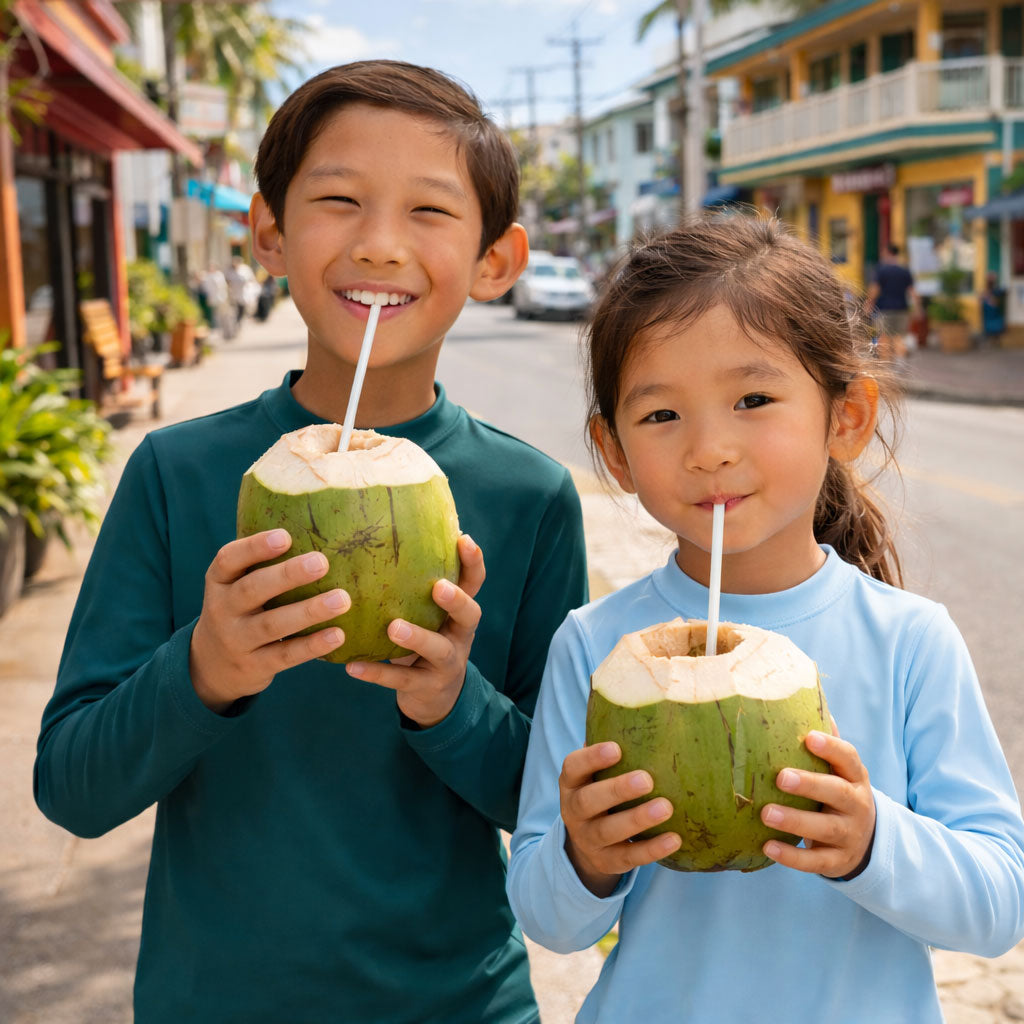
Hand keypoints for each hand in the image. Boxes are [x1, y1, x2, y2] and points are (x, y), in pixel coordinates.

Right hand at [190, 529, 349, 712]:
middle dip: (287, 575)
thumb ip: (262, 561)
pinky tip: (338, 634)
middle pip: (252, 590)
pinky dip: (312, 645)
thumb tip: (317, 522)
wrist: (212, 665)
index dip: (255, 547)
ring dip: (309, 612)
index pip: (229, 559)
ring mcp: (237, 640)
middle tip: (322, 562)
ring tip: (342, 599)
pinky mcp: (255, 666)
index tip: (285, 536)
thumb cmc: (241, 609)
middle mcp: (223, 609)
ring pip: (272, 625)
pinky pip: (285, 655)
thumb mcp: (237, 584)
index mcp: (219, 581)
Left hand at [344, 534, 483, 727]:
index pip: (473, 583)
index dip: (473, 562)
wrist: (436, 699)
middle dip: (456, 600)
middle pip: (470, 615)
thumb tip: (373, 541)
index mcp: (458, 613)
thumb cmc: (424, 643)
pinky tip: (352, 666)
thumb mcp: (426, 617)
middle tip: (438, 587)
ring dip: (417, 637)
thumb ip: (412, 590)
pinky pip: (401, 680)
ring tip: (393, 627)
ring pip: (438, 650)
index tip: (463, 539)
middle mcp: (459, 636)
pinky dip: (377, 673)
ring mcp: (446, 664)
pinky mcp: (426, 687)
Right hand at [560, 741, 680, 897]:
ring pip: (609, 832)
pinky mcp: (607, 862)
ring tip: (667, 807)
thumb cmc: (601, 791)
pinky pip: (628, 858)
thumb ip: (612, 744)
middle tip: (647, 779)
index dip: (592, 758)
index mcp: (571, 782)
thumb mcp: (596, 772)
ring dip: (637, 819)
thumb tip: (649, 702)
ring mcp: (588, 839)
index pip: (573, 767)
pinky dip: (651, 850)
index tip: (616, 747)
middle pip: (590, 801)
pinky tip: (675, 839)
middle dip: (617, 790)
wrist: (586, 847)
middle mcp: (574, 811)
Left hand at [761, 726, 875, 878]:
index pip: (848, 759)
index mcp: (854, 777)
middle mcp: (857, 805)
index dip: (831, 748)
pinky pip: (816, 862)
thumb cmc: (839, 793)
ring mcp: (850, 835)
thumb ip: (826, 743)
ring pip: (825, 829)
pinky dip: (792, 857)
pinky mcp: (838, 861)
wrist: (867, 841)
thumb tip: (806, 698)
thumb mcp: (839, 770)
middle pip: (837, 793)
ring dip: (795, 822)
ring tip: (766, 814)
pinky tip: (767, 847)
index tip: (809, 737)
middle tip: (780, 777)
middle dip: (810, 785)